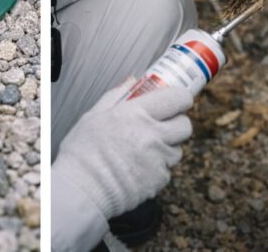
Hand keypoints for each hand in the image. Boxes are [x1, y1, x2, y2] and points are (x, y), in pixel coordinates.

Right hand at [53, 80, 192, 219]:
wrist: (82, 188)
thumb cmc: (83, 151)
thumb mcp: (94, 115)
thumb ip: (117, 95)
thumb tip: (132, 81)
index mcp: (136, 114)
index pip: (177, 98)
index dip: (179, 98)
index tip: (174, 101)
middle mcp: (152, 135)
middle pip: (185, 125)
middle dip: (176, 123)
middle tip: (161, 125)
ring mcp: (158, 159)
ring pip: (177, 149)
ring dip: (166, 147)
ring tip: (142, 150)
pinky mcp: (160, 180)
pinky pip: (166, 169)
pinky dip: (156, 167)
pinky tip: (136, 166)